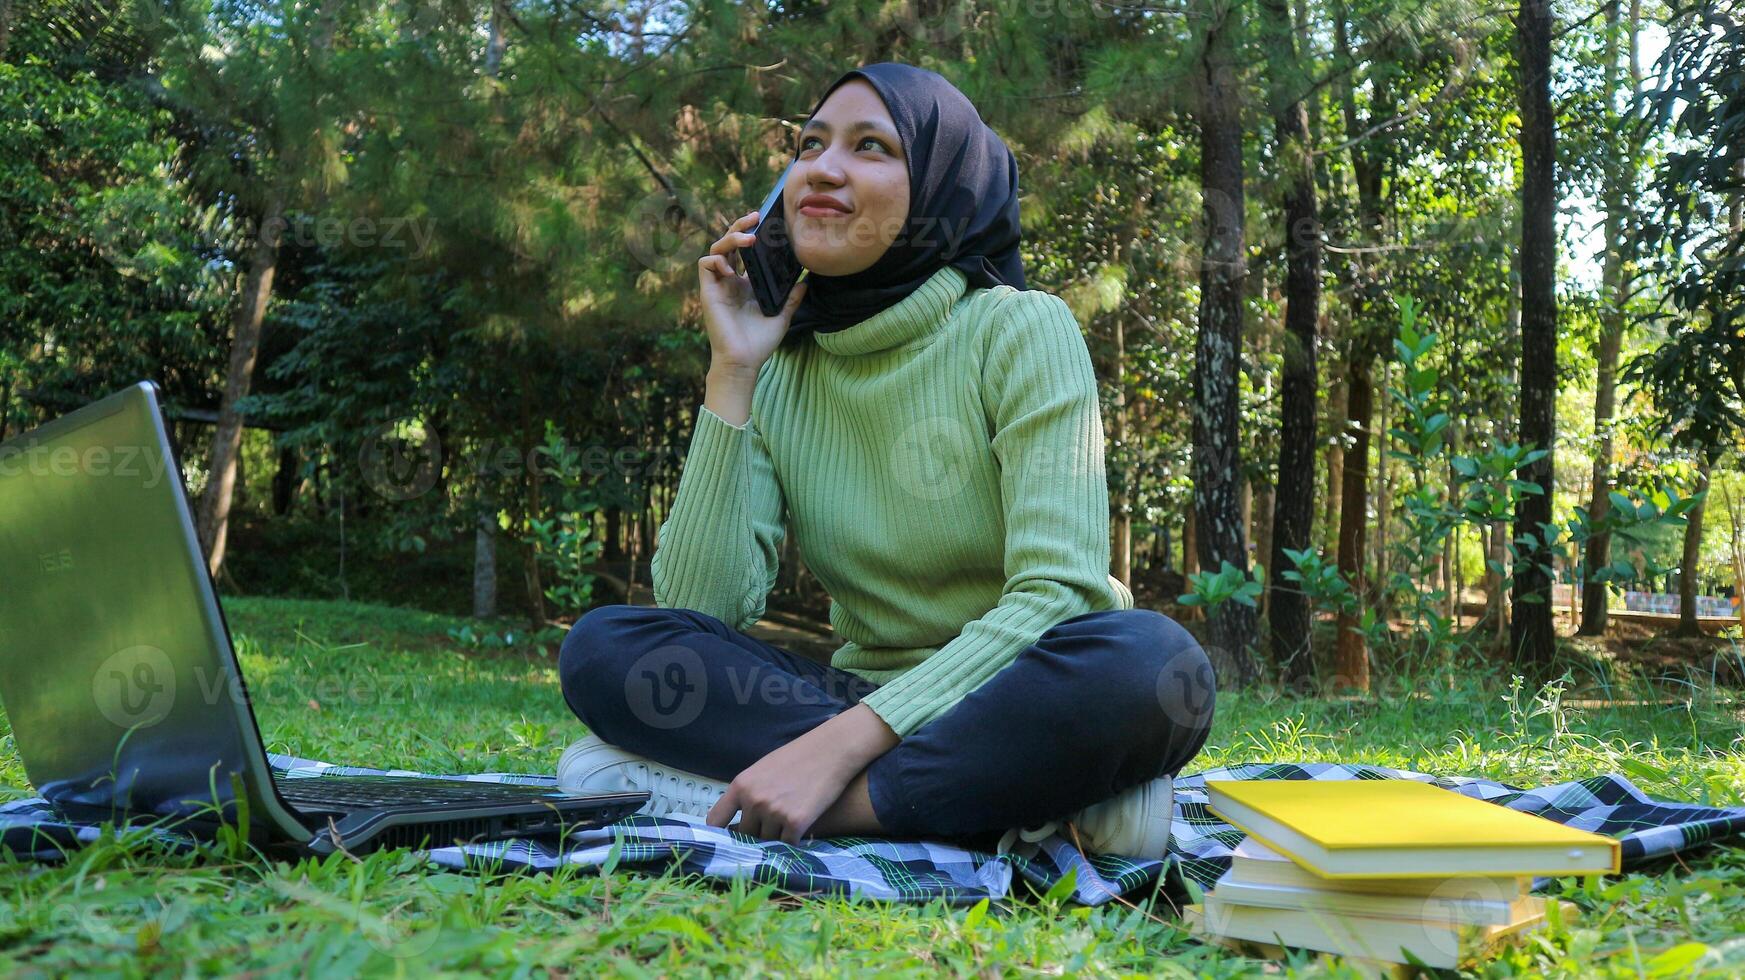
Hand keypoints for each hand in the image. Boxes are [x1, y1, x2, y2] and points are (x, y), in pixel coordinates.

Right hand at [698, 209, 808, 373]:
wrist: (744, 361)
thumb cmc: (760, 342)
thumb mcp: (782, 315)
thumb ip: (791, 297)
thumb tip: (806, 280)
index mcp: (745, 283)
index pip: (745, 251)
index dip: (752, 235)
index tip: (767, 224)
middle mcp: (730, 280)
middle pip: (730, 243)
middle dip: (740, 226)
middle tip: (756, 217)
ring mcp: (718, 284)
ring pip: (716, 248)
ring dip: (730, 238)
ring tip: (748, 238)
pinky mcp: (708, 291)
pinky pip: (705, 264)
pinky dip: (717, 260)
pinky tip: (732, 268)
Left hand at [706, 732, 854, 844]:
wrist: (832, 750)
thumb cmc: (799, 757)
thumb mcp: (763, 769)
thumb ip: (748, 793)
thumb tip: (737, 821)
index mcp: (741, 785)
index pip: (715, 820)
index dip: (719, 833)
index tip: (726, 840)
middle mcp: (754, 800)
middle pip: (744, 835)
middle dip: (755, 835)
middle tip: (771, 828)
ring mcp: (774, 812)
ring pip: (767, 842)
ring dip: (776, 838)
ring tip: (789, 823)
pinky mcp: (796, 822)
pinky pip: (787, 844)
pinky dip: (793, 841)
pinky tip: (801, 830)